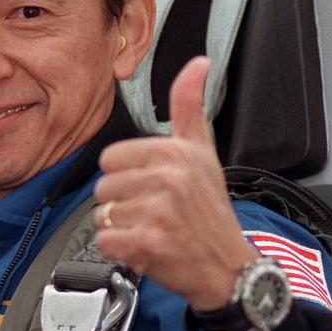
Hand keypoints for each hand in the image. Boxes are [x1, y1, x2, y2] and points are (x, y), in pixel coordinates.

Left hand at [94, 56, 257, 308]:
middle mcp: (168, 178)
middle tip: (154, 213)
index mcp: (176, 152)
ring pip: (102, 215)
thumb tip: (198, 63)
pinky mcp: (148, 243)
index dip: (126, 176)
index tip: (151, 187)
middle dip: (123, 204)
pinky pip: (106, 241)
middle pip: (103, 187)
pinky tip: (147, 248)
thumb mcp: (204, 152)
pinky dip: (121, 251)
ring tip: (153, 230)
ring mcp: (158, 211)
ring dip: (122, 228)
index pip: (110, 158)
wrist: (229, 268)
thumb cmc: (212, 211)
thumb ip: (190, 106)